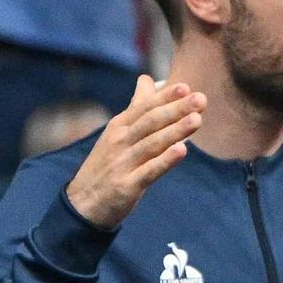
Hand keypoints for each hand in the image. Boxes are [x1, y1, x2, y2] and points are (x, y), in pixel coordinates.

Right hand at [64, 75, 205, 228]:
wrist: (82, 203)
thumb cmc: (107, 164)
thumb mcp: (117, 132)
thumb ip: (136, 107)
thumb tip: (146, 78)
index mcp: (119, 126)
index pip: (145, 107)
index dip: (165, 97)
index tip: (186, 87)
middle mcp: (119, 142)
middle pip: (150, 122)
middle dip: (176, 109)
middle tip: (200, 99)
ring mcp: (122, 164)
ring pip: (151, 144)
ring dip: (175, 131)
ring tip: (197, 120)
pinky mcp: (127, 186)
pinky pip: (148, 171)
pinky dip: (165, 160)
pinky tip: (182, 151)